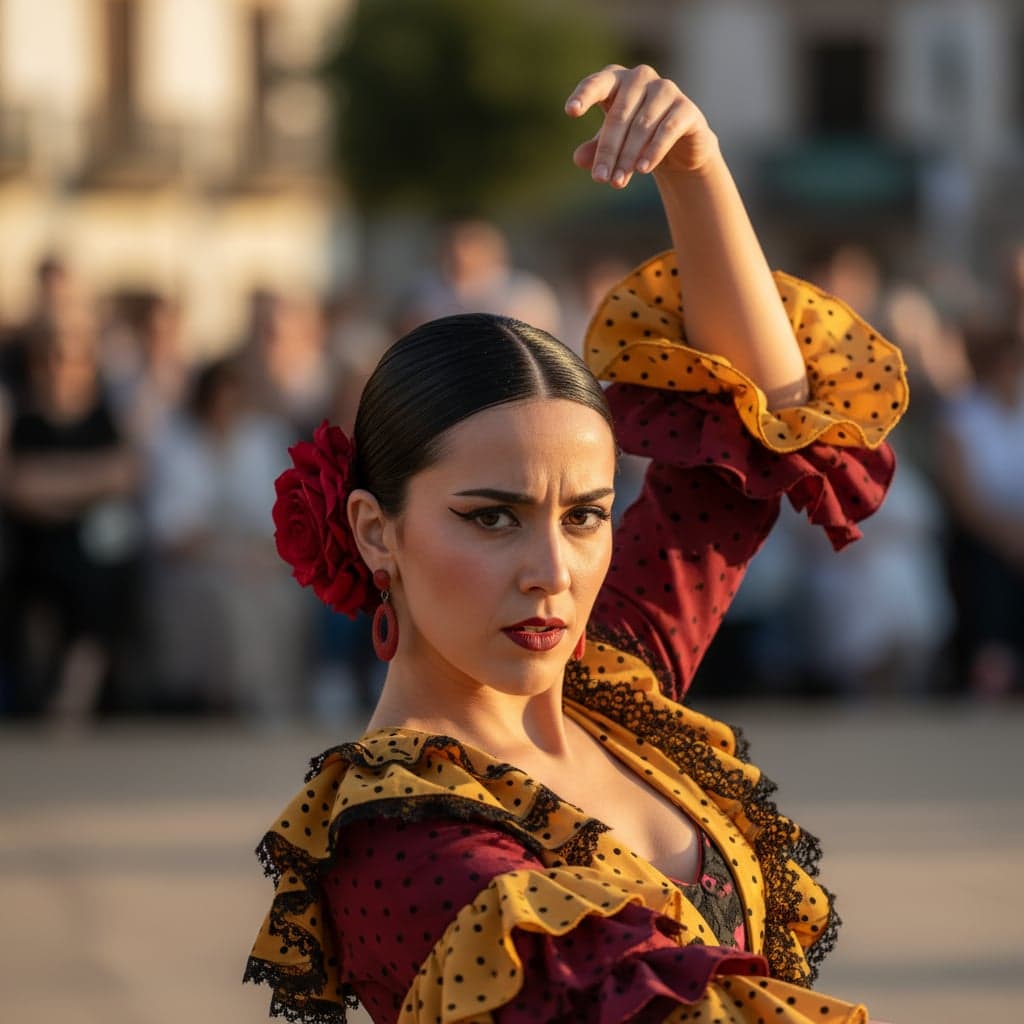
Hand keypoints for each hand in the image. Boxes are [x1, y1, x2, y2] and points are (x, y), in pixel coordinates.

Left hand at [564, 64, 718, 187]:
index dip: (584, 96)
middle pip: (619, 115)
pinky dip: (654, 151)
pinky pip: (666, 129)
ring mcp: (665, 89)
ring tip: (618, 182)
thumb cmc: (635, 139)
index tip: (570, 111)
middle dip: (608, 151)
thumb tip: (578, 158)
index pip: (596, 84)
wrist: (678, 148)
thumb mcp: (612, 145)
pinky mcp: (685, 108)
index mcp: (616, 80)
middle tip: (600, 179)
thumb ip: (595, 149)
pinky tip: (643, 169)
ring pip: (642, 125)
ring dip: (628, 157)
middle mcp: (640, 77)